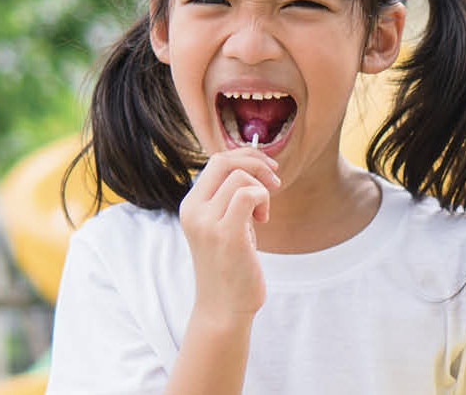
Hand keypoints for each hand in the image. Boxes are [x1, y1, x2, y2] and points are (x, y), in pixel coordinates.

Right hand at [178, 147, 280, 320]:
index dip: (246, 158)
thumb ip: (230, 199)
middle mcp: (193, 211)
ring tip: (262, 215)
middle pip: (225, 161)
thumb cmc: (230, 266)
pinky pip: (248, 195)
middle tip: (275, 182)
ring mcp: (207, 223)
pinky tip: (263, 219)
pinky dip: (263, 199)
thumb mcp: (224, 224)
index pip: (216, 161)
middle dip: (257, 163)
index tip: (268, 170)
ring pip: (240, 178)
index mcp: (190, 206)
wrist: (223, 307)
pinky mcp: (227, 235)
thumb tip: (253, 166)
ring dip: (262, 190)